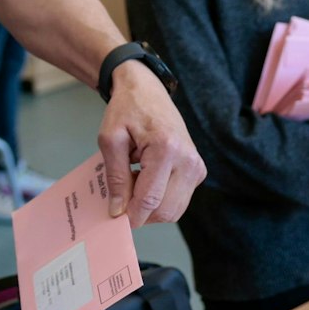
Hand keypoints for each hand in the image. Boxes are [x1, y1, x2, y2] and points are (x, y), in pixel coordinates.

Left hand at [95, 62, 206, 227]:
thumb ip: (115, 177)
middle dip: (141, 213)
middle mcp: (188, 160)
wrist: (147, 90)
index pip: (150, 199)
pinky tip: (146, 179)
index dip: (131, 215)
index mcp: (166, 149)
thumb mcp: (110, 140)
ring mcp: (197, 167)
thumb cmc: (126, 110)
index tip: (114, 218)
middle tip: (122, 194)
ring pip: (174, 210)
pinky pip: (178, 200)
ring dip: (151, 207)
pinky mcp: (198, 171)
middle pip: (165, 210)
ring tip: (134, 181)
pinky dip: (160, 199)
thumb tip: (118, 211)